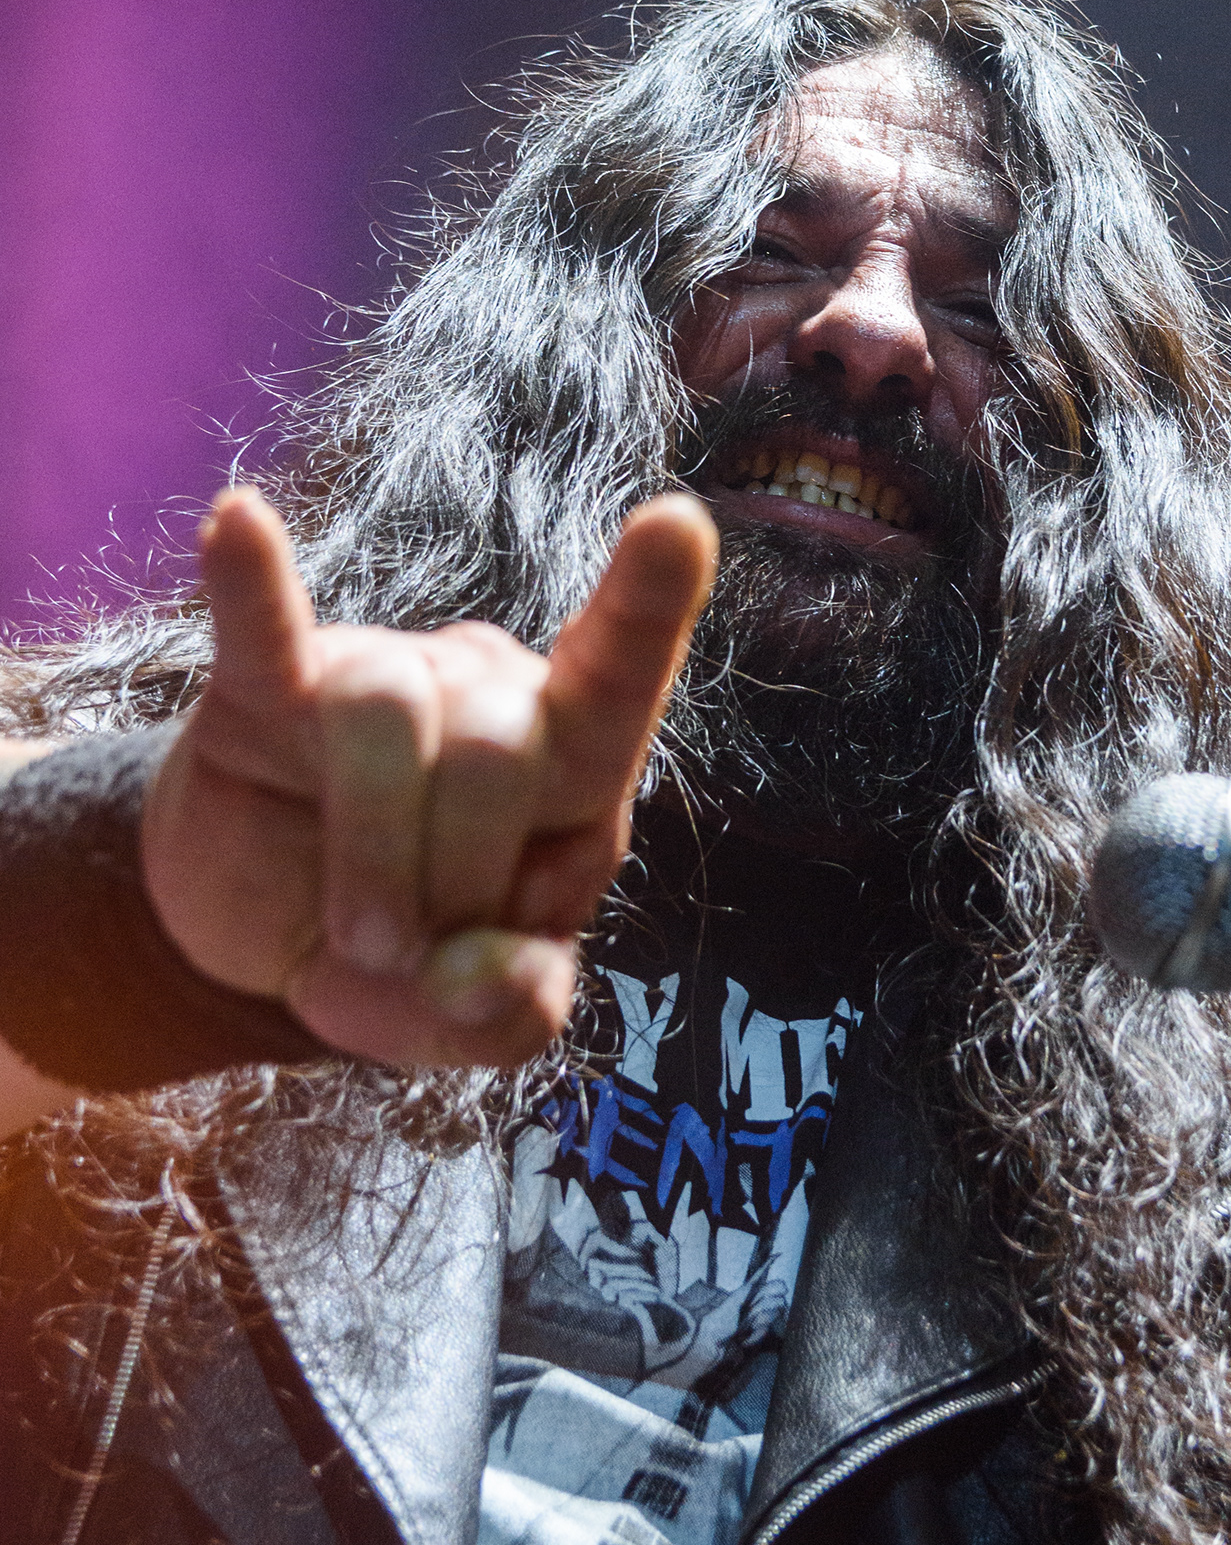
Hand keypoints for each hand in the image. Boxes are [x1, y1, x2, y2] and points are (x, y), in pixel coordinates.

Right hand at [142, 487, 716, 1067]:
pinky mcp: (262, 694)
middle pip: (497, 745)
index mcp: (573, 761)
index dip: (651, 601)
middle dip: (457, 881)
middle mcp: (487, 691)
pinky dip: (252, 585)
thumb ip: (509, 1017)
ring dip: (374, 856)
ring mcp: (375, 676)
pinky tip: (239, 524)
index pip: (623, 670)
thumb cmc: (409, 957)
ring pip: (388, 715)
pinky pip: (262, 632)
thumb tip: (500, 975)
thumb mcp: (469, 1021)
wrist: (268, 945)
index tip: (676, 523)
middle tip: (414, 954)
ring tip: (359, 938)